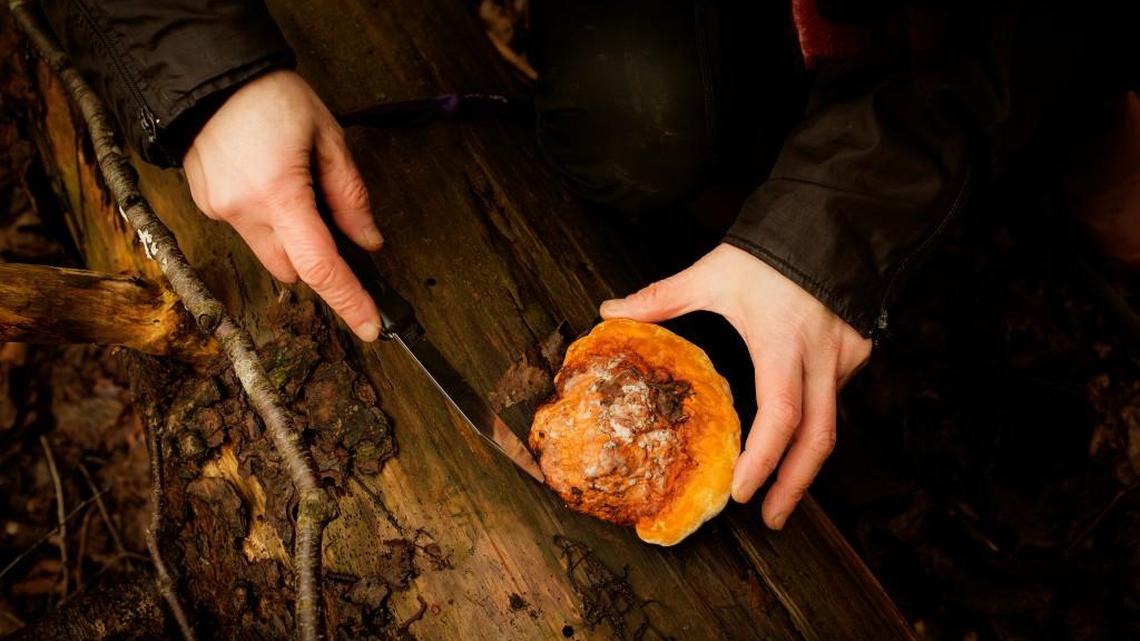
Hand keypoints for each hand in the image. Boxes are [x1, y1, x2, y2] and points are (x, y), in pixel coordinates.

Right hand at [183, 69, 382, 340]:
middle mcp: (243, 210)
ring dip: (290, 238)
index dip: (349, 300)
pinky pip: (247, 230)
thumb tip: (367, 241)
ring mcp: (218, 210)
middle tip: (332, 220)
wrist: (208, 72)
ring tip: (294, 184)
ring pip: (269, 253)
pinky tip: (267, 179)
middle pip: (294, 270)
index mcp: (279, 193)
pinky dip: (266, 219)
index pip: (320, 266)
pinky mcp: (206, 204)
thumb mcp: (328, 137)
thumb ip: (350, 196)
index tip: (371, 325)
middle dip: (317, 259)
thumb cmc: (270, 96)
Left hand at [599, 243, 871, 528]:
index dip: (765, 459)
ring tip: (780, 497)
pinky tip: (797, 446)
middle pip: (818, 438)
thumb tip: (610, 312)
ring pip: (831, 423)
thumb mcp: (712, 274)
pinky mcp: (860, 354)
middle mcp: (821, 357)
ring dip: (806, 464)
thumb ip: (661, 298)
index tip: (742, 493)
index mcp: (781, 342)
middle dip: (795, 485)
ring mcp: (847, 358)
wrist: (827, 225)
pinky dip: (816, 427)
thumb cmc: (767, 252)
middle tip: (770, 519)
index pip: (781, 414)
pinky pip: (838, 400)